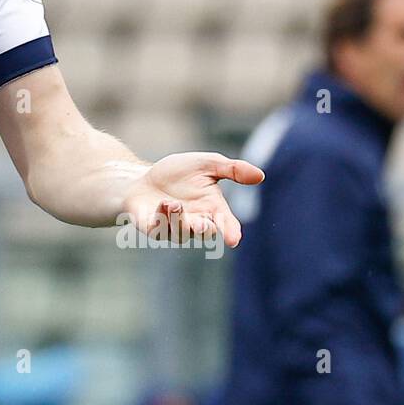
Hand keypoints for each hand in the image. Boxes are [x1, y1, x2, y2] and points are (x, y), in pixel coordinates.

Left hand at [122, 152, 263, 247]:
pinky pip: (159, 231)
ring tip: (173, 203)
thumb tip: (260, 175)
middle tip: (200, 223)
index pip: (226, 224)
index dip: (230, 232)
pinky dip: (161, 219)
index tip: (233, 239)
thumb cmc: (177, 174)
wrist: (142, 179)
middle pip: (205, 233)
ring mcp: (174, 229)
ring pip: (181, 233)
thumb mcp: (206, 164)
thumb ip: (232, 169)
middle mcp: (196, 223)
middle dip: (203, 230)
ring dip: (178, 219)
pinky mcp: (154, 230)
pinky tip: (161, 205)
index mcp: (212, 209)